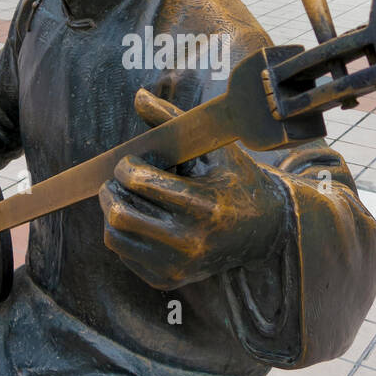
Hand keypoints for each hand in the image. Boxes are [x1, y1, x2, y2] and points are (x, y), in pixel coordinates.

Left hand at [99, 90, 287, 290]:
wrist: (264, 232)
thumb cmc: (236, 182)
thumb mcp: (214, 149)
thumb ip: (174, 120)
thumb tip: (138, 96)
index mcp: (204, 206)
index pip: (140, 182)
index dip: (126, 166)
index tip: (134, 161)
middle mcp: (190, 242)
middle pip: (120, 213)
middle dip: (111, 189)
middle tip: (120, 178)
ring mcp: (178, 266)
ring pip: (115, 236)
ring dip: (111, 210)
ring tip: (126, 196)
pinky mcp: (168, 280)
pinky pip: (123, 254)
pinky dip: (122, 233)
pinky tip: (140, 218)